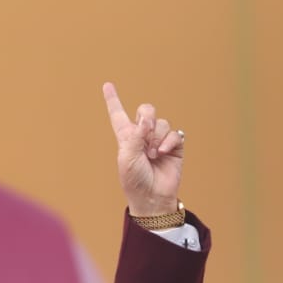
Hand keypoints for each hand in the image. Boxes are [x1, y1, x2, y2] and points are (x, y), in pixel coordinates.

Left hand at [103, 81, 185, 216]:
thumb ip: (135, 135)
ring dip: (156, 137)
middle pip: (146, 110)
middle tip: (144, 136)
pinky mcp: (174, 146)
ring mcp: (159, 140)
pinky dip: (168, 141)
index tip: (107, 85)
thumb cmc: (134, 180)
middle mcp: (142, 136)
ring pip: (161, 122)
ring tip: (153, 154)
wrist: (152, 197)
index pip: (118, 115)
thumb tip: (147, 119)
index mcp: (126, 137)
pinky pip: (174, 133)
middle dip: (146, 117)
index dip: (113, 100)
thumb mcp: (127, 157)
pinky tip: (163, 153)